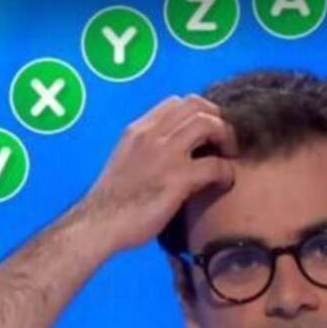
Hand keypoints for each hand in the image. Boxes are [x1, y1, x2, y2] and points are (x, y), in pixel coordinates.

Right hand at [80, 94, 238, 253]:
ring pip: (209, 124)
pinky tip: (224, 183)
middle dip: (217, 119)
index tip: (206, 132)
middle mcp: (151, 135)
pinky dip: (227, 173)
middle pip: (197, 105)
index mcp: (138, 130)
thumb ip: (147, 150)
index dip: (198, 113)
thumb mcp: (126, 162)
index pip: (176, 102)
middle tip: (224, 142)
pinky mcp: (177, 179)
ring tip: (228, 157)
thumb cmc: (111, 204)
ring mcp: (165, 155)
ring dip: (226, 138)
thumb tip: (171, 154)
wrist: (98, 225)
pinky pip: (216, 165)